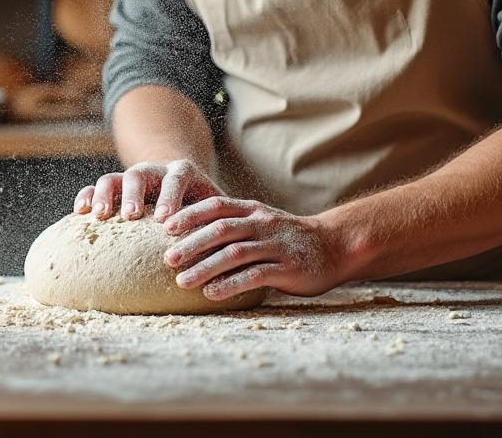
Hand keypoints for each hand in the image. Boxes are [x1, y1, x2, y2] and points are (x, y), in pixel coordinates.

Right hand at [74, 159, 220, 221]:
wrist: (180, 182)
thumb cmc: (204, 204)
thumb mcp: (216, 205)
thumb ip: (223, 218)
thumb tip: (243, 248)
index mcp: (182, 172)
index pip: (175, 179)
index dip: (170, 197)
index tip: (165, 221)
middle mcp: (154, 171)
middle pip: (139, 174)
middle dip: (134, 194)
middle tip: (130, 215)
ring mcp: (131, 178)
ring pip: (114, 178)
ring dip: (106, 195)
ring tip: (100, 216)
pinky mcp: (114, 188)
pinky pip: (94, 187)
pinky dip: (86, 196)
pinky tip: (80, 212)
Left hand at [161, 197, 346, 299]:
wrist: (335, 246)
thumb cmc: (287, 238)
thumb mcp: (260, 223)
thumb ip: (232, 227)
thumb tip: (188, 241)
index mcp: (252, 210)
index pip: (216, 207)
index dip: (190, 215)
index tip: (165, 227)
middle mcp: (262, 224)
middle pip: (220, 230)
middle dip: (191, 244)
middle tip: (167, 258)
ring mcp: (276, 245)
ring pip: (234, 253)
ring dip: (205, 267)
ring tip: (183, 282)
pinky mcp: (287, 268)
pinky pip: (254, 275)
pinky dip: (230, 284)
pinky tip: (212, 294)